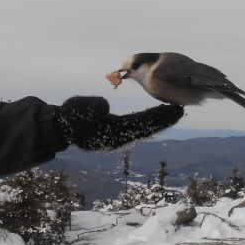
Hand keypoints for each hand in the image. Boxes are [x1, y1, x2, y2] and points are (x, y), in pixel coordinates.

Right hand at [53, 96, 182, 150]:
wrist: (63, 127)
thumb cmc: (70, 117)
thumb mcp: (76, 109)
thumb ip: (90, 106)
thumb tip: (104, 107)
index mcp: (111, 132)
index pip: (138, 123)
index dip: (155, 116)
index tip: (171, 109)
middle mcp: (119, 138)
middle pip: (146, 128)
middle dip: (163, 120)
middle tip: (181, 109)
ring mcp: (119, 137)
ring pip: (145, 129)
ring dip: (161, 120)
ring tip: (176, 110)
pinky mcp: (119, 133)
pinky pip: (139, 126)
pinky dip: (152, 119)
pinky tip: (161, 112)